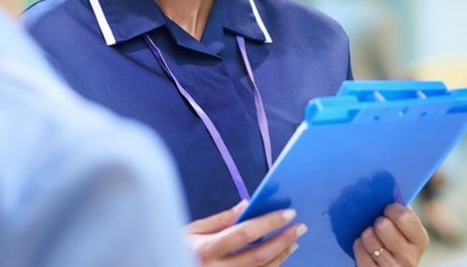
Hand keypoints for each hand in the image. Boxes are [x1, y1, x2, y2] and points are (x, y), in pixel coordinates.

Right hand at [185, 201, 305, 265]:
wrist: (166, 265)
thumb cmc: (177, 248)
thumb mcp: (191, 230)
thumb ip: (220, 220)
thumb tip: (246, 206)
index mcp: (206, 249)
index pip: (244, 233)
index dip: (268, 223)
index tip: (287, 214)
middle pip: (259, 256)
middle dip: (283, 240)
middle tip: (300, 228)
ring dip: (281, 256)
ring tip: (293, 242)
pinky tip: (278, 258)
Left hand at [353, 204, 429, 265]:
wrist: (387, 266)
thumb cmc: (393, 236)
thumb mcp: (402, 225)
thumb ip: (398, 208)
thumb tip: (381, 180)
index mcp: (420, 239)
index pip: (404, 216)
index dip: (391, 209)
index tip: (386, 210)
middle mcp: (410, 257)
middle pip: (383, 226)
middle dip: (376, 221)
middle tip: (377, 222)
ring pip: (369, 238)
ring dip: (365, 233)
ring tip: (369, 234)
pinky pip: (360, 251)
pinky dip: (358, 244)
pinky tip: (363, 245)